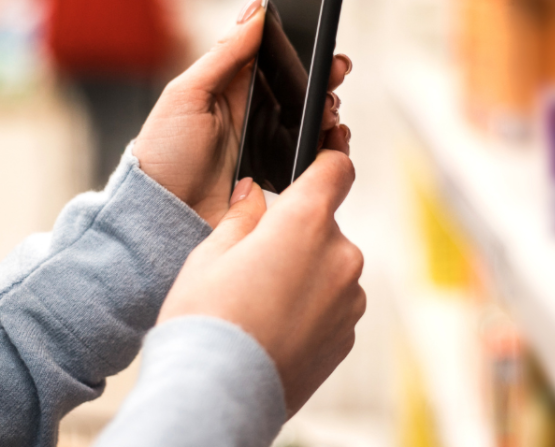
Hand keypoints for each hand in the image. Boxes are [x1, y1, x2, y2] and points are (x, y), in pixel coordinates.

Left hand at [134, 0, 352, 226]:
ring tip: (329, 111)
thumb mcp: (186, 94)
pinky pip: (313, 156)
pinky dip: (328, 147)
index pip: (273, 59)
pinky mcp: (280, 175)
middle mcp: (253, 113)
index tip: (322, 43)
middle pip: (300, 88)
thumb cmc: (163, 155)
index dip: (300, 49)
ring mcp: (269, 144)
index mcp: (230, 87)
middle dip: (323, 77)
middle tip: (336, 72)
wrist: (163, 217)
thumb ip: (223, 53)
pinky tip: (331, 140)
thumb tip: (255, 11)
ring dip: (327, 111)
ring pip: (312, 120)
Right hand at [157, 146, 364, 415]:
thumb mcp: (210, 254)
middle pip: (324, 225)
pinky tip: (273, 326)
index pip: (336, 169)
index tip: (320, 158)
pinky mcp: (348, 335)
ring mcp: (348, 299)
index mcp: (305, 223)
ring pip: (328, 267)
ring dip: (304, 273)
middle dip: (296, 234)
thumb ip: (243, 216)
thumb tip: (254, 195)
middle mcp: (339, 256)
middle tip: (253, 262)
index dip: (327, 159)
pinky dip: (310, 308)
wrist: (218, 396)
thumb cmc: (206, 322)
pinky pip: (332, 304)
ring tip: (259, 303)